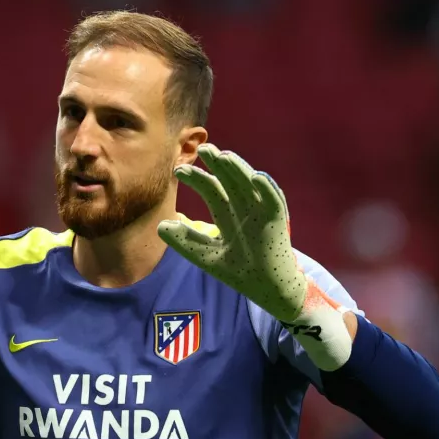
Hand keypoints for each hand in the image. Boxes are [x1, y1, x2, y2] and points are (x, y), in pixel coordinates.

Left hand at [157, 143, 305, 321]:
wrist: (265, 290)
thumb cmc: (239, 272)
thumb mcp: (205, 256)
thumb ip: (185, 241)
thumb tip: (161, 225)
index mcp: (228, 213)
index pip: (211, 188)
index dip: (197, 178)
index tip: (178, 170)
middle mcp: (244, 207)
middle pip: (230, 180)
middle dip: (217, 164)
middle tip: (202, 148)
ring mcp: (261, 211)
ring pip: (250, 184)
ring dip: (239, 170)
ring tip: (224, 157)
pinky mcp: (277, 221)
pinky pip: (274, 201)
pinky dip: (267, 188)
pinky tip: (256, 177)